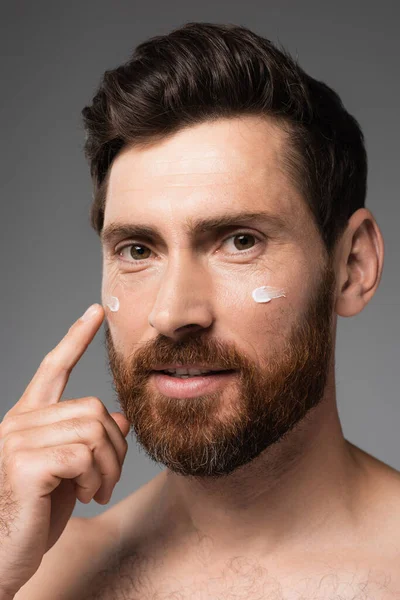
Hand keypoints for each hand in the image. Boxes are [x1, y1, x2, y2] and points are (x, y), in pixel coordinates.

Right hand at [0, 304, 129, 596]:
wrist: (5, 555)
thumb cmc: (38, 512)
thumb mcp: (70, 470)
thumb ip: (89, 439)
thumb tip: (120, 418)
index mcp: (29, 418)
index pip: (54, 366)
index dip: (76, 338)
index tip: (95, 311)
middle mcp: (20, 421)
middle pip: (93, 408)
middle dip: (115, 447)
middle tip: (106, 479)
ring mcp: (18, 439)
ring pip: (94, 429)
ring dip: (109, 466)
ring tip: (97, 489)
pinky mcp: (24, 463)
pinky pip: (84, 454)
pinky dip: (97, 478)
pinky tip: (87, 496)